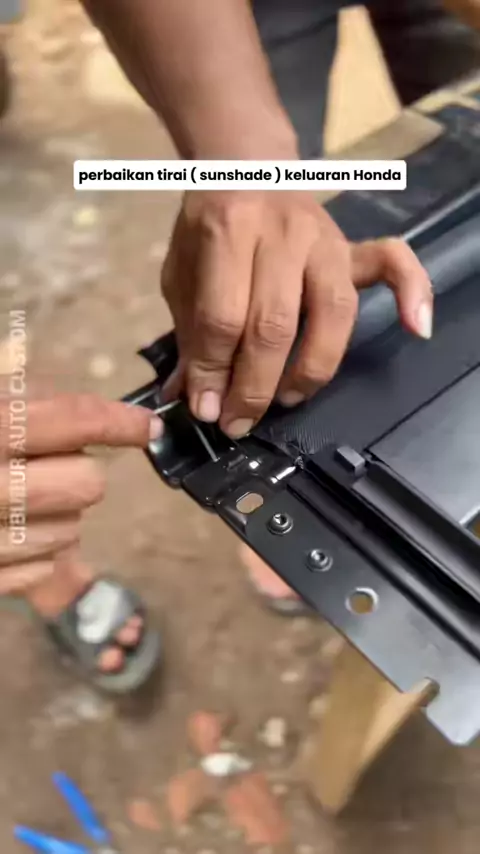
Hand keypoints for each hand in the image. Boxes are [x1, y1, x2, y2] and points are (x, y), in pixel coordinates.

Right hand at [0, 391, 162, 591]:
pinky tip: (9, 535)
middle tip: (51, 467)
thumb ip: (38, 409)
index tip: (148, 425)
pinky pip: (45, 571)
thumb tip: (119, 420)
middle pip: (87, 484)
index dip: (120, 422)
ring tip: (19, 503)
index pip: (73, 420)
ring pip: (69, 532)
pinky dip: (38, 554)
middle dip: (81, 473)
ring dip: (59, 517)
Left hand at [161, 190, 432, 437]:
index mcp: (228, 229)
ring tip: (286, 399)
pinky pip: (394, 262)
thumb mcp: (182, 272)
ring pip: (331, 313)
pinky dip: (412, 291)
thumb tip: (193, 398)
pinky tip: (416, 327)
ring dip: (309, 369)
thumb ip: (189, 332)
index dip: (213, 372)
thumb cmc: (210, 224)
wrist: (245, 164)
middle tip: (238, 422)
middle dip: (254, 386)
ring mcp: (325, 238)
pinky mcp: (351, 246)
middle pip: (275, 325)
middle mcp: (283, 232)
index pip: (222, 316)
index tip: (206, 410)